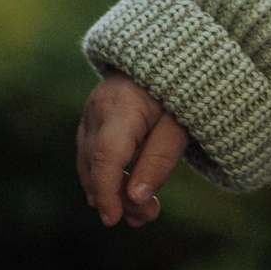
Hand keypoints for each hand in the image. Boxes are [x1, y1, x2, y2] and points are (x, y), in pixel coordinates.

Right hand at [76, 72, 188, 226]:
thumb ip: (160, 159)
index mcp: (121, 106)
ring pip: (89, 161)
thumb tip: (136, 199)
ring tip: (141, 213)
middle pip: (94, 163)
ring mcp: (91, 111)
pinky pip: (92, 152)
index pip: (105, 157)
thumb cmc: (182, 85)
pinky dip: (106, 174)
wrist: (169, 50)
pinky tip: (124, 192)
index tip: (114, 219)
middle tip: (147, 217)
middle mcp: (97, 108)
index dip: (107, 191)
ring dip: (110, 190)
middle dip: (116, 197)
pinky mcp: (93, 117)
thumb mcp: (182, 122)